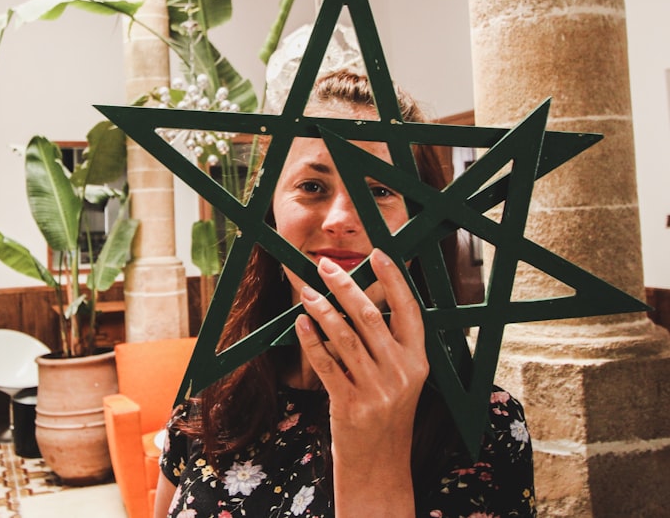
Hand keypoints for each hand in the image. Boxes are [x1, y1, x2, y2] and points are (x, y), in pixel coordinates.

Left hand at [295, 248, 427, 514]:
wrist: (380, 465)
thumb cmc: (386, 413)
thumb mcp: (401, 380)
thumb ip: (389, 345)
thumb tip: (362, 300)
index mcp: (419, 361)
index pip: (410, 310)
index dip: (395, 279)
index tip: (379, 252)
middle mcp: (402, 372)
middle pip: (370, 316)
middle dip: (345, 285)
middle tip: (324, 265)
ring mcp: (377, 390)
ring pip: (345, 336)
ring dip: (322, 308)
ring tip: (306, 290)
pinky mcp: (351, 405)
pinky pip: (327, 363)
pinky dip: (311, 340)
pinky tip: (300, 323)